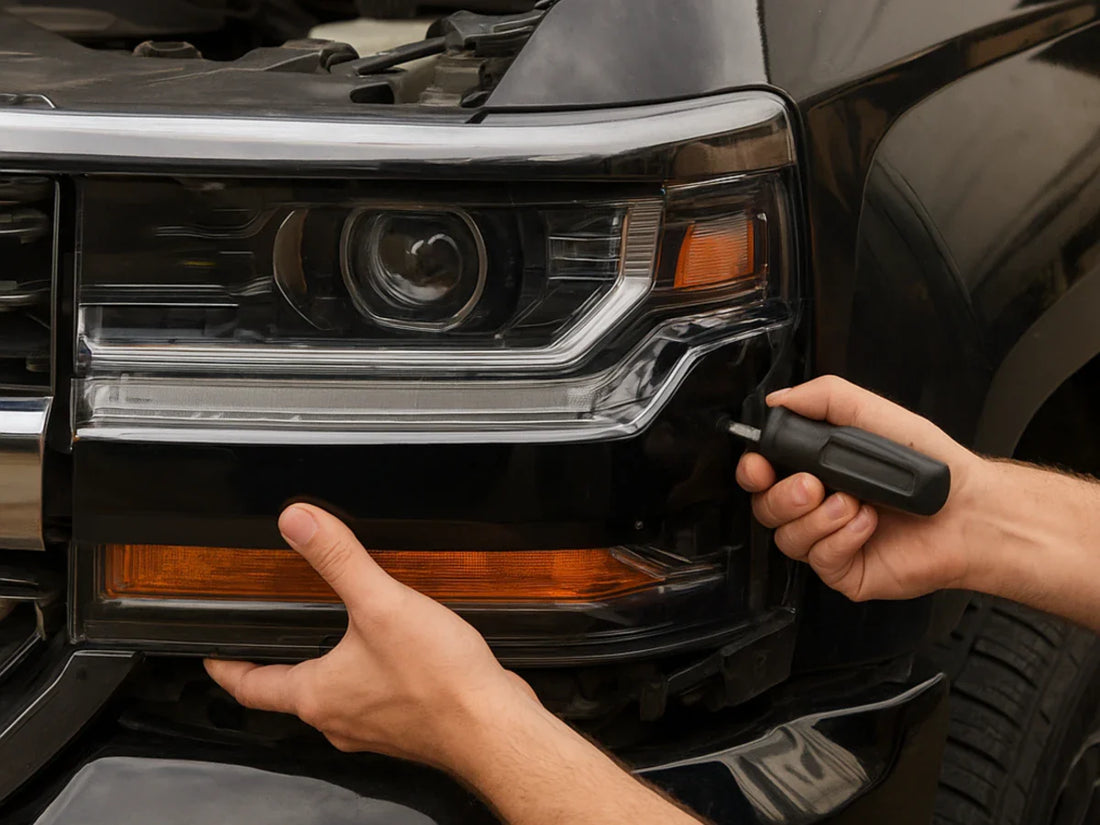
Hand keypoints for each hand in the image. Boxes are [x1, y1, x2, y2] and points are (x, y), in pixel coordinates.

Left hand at [204, 503, 537, 772]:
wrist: (494, 727)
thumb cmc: (440, 682)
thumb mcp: (381, 605)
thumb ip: (339, 559)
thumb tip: (298, 522)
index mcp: (319, 695)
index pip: (251, 687)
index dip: (227, 668)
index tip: (213, 658)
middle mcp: (341, 720)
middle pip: (293, 694)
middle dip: (282, 665)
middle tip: (276, 641)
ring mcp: (376, 727)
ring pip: (338, 699)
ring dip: (332, 672)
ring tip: (339, 639)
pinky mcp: (410, 725)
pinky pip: (378, 700)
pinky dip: (374, 678)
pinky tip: (399, 656)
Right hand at [736, 376, 986, 600]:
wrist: (970, 509)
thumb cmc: (933, 465)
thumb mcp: (874, 413)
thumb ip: (824, 398)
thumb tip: (779, 399)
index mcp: (817, 468)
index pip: (763, 473)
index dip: (753, 471)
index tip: (760, 464)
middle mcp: (817, 506)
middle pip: (765, 508)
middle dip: (783, 496)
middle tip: (812, 485)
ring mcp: (828, 540)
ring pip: (786, 538)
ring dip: (818, 519)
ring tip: (853, 503)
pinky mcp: (844, 570)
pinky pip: (819, 560)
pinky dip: (841, 539)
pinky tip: (866, 524)